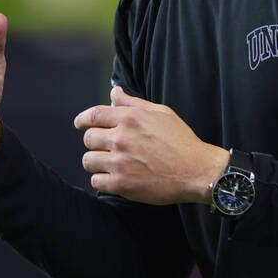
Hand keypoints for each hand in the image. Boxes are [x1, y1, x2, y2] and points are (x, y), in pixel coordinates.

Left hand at [73, 86, 229, 204]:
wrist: (197, 170)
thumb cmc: (181, 140)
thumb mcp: (160, 113)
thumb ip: (133, 103)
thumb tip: (114, 93)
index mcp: (129, 118)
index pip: (93, 115)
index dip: (82, 120)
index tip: (80, 124)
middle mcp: (121, 138)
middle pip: (88, 138)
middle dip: (94, 142)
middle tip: (105, 148)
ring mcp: (120, 162)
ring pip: (88, 161)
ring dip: (96, 162)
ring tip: (110, 164)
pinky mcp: (122, 184)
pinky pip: (96, 181)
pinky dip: (102, 180)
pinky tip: (114, 178)